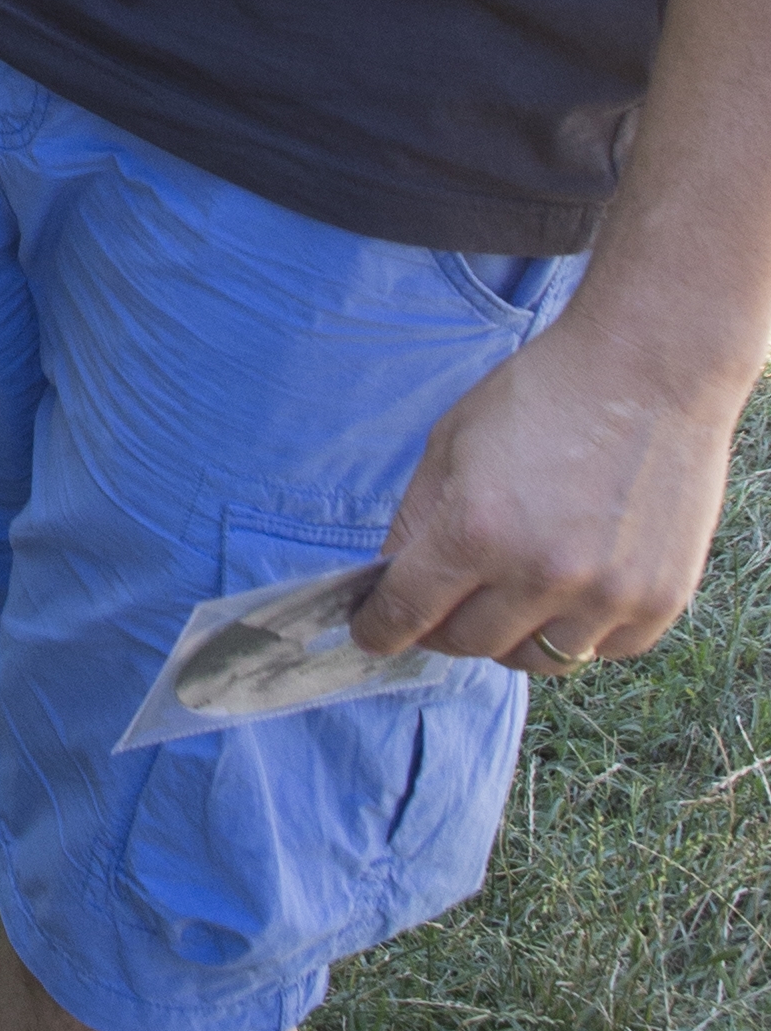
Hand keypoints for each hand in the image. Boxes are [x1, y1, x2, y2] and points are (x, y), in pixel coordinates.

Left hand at [349, 314, 743, 673]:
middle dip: (443, 627)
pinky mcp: (658, 603)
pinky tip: (573, 589)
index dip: (380, 629)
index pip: (409, 612)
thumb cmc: (543, 393)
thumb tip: (393, 578)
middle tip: (445, 603)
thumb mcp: (452, 440)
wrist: (650, 371)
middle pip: (469, 643)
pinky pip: (599, 652)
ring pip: (535, 660)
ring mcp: (604, 596)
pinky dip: (577, 631)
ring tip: (511, 594)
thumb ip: (417, 517)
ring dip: (511, 635)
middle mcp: (539, 575)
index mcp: (475, 530)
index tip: (372, 634)